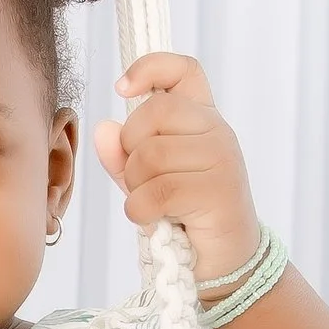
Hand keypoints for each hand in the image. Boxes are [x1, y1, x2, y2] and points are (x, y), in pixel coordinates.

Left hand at [91, 53, 261, 283]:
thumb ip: (123, 154)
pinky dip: (140, 211)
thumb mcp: (146, 179)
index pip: (184, 70)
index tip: (121, 88)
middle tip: (141, 179)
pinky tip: (152, 220)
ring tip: (151, 204)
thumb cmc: (184, 215)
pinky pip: (155, 192)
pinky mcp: (217, 192)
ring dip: (135, 187)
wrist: (225, 262)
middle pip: (154, 111)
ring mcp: (221, 159)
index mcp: (203, 119)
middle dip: (131, 148)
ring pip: (150, 155)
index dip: (150, 67)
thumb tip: (103, 129)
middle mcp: (217, 131)